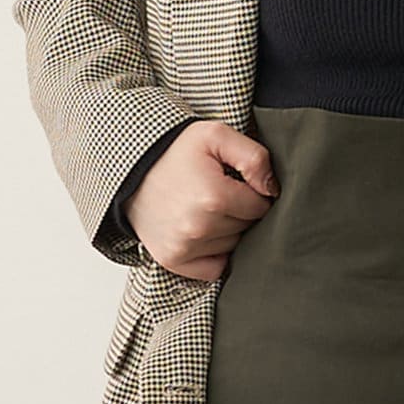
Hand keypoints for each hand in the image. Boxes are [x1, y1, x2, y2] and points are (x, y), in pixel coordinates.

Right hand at [123, 120, 279, 282]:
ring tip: (206, 208)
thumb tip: (272, 189)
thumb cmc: (175, 151)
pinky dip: (215, 253)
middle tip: (218, 192)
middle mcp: (198, 228)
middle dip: (241, 210)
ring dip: (228, 230)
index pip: (261, 206)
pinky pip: (215, 268)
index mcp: (213, 197)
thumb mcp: (216, 135)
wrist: (131, 167)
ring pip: (233, 246)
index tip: (236, 181)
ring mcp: (184, 248)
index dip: (254, 192)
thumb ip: (254, 157)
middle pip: (248, 228)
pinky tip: (203, 231)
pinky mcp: (173, 260)